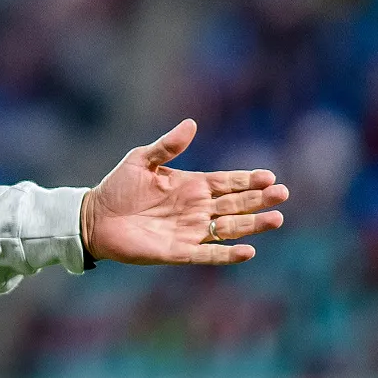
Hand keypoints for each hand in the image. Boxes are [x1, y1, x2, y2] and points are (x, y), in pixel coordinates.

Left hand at [79, 119, 288, 264]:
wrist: (94, 217)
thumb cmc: (117, 187)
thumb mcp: (141, 160)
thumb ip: (167, 145)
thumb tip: (191, 124)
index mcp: (191, 185)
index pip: (227, 182)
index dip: (247, 180)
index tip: (269, 176)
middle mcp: (196, 208)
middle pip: (236, 204)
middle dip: (259, 200)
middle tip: (282, 194)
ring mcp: (190, 230)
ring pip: (230, 228)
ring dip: (253, 225)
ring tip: (276, 219)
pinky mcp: (179, 251)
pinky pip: (209, 253)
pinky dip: (228, 254)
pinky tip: (248, 251)